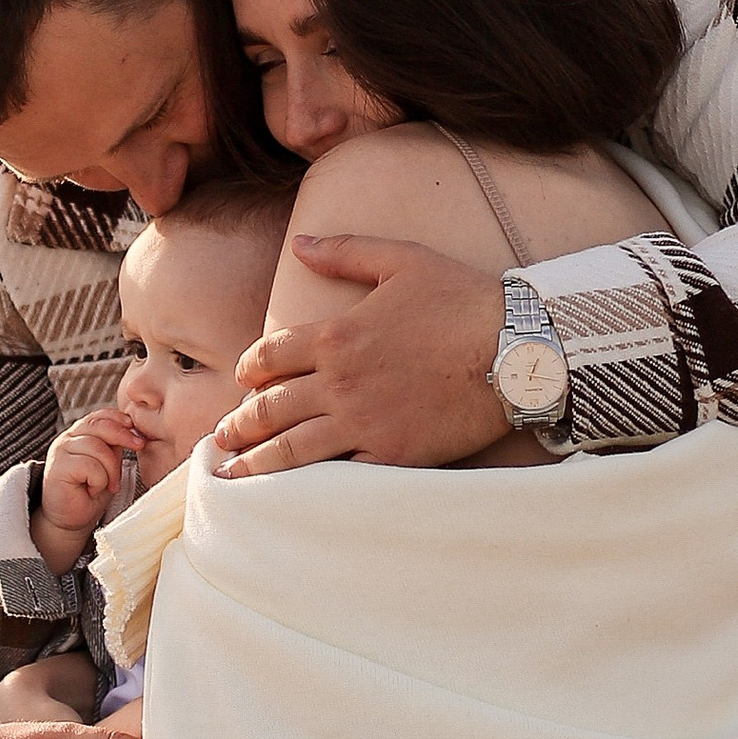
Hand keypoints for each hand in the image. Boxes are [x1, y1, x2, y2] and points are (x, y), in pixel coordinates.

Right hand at [32, 408, 141, 569]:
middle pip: (100, 426)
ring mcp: (60, 451)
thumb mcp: (108, 464)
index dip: (120, 420)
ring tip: (107, 485)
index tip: (136, 433)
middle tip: (136, 450)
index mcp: (79, 434)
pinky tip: (91, 490)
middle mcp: (67, 439)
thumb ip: (114, 446)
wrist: (70, 521)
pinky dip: (98, 481)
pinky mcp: (57, 468)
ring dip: (110, 470)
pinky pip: (89, 466)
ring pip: (98, 448)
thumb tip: (132, 431)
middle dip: (123, 438)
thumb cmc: (89, 494)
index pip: (100, 416)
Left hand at [212, 235, 510, 473]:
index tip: (243, 381)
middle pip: (269, 408)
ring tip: (232, 474)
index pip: (269, 355)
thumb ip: (345, 251)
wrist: (518, 349)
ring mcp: (363, 422)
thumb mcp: (401, 259)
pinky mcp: (391, 455)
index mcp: (336, 334)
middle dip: (238, 425)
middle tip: (220, 438)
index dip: (250, 369)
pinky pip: (338, 475)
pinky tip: (290, 496)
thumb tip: (299, 242)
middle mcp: (339, 381)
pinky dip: (308, 487)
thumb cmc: (463, 299)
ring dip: (255, 462)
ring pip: (291, 449)